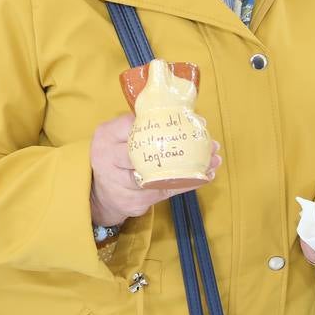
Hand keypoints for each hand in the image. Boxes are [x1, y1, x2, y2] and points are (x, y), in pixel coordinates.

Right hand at [89, 113, 221, 225]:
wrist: (101, 195)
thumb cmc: (115, 158)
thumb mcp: (116, 136)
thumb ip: (139, 125)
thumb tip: (184, 113)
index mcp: (106, 137)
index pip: (133, 125)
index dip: (163, 123)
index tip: (189, 122)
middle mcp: (109, 159)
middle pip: (147, 151)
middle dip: (181, 146)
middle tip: (208, 142)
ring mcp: (122, 183)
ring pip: (160, 174)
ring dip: (191, 167)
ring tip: (213, 160)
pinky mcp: (135, 201)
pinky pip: (166, 191)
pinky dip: (187, 183)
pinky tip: (205, 176)